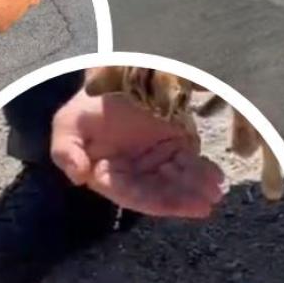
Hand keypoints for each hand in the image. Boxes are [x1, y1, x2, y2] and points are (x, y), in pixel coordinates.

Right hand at [50, 90, 222, 217]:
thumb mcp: (68, 123)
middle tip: (203, 205)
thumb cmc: (89, 103)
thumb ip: (65, 150)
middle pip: (161, 192)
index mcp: (109, 175)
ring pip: (179, 180)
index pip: (132, 194)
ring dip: (197, 188)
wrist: (115, 75)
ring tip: (215, 192)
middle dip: (182, 199)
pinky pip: (192, 164)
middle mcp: (135, 174)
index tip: (173, 207)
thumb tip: (77, 177)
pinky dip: (205, 172)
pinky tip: (217, 178)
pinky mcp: (177, 148)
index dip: (153, 202)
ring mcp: (158, 162)